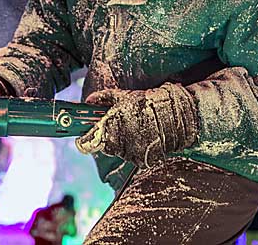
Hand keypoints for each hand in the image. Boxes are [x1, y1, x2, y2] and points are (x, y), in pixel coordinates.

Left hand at [75, 84, 198, 167]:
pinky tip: (144, 136)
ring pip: (118, 151)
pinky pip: (133, 156)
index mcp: (109, 128)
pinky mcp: (143, 161)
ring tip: (136, 128)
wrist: (175, 114)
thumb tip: (90, 100)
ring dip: (122, 142)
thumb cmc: (148, 103)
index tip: (82, 138)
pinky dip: (135, 148)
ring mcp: (131, 154)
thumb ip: (104, 98)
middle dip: (107, 137)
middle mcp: (118, 144)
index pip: (87, 143)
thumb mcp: (124, 96)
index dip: (83, 140)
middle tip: (119, 125)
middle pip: (103, 146)